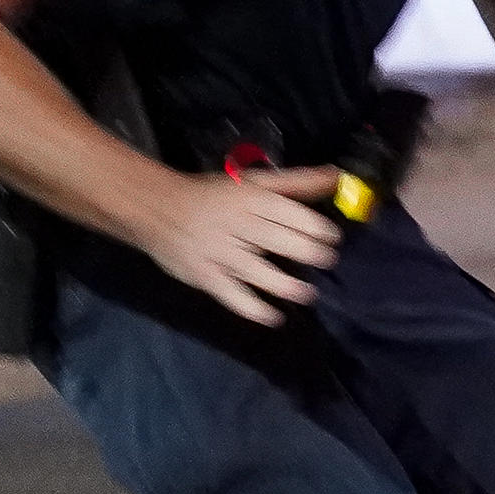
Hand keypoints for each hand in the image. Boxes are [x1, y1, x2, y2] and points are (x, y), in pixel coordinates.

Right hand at [138, 163, 345, 324]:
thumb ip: (296, 183)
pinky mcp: (206, 276)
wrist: (157, 209)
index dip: (314, 227)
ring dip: (285, 286)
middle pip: (276, 241)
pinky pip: (232, 296)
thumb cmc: (213, 195)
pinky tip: (273, 317)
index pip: (287, 213)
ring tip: (307, 293)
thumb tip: (337, 176)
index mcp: (249, 200)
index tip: (332, 237)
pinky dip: (253, 309)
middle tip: (327, 260)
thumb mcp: (253, 182)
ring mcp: (220, 253)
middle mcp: (236, 226)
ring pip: (256, 271)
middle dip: (307, 252)